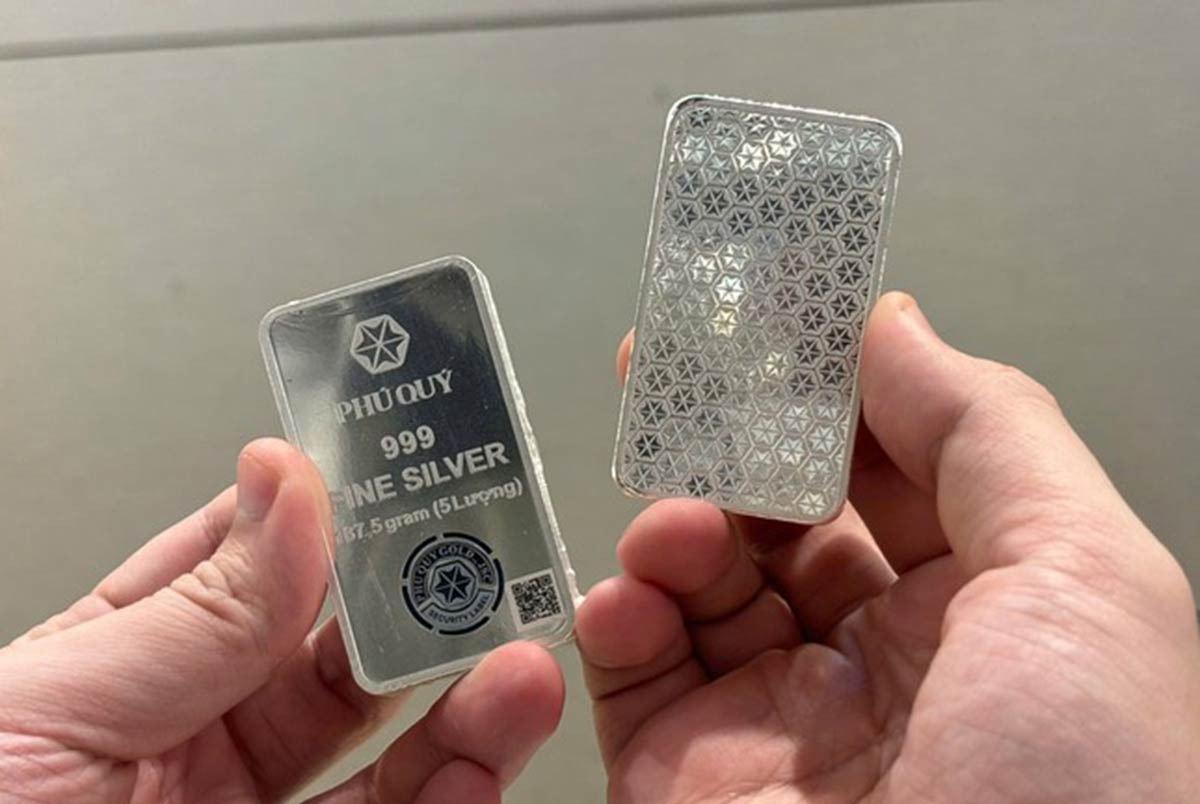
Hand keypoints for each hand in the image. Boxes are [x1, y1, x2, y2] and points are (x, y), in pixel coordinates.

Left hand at [0, 439, 563, 803]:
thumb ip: (194, 612)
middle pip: (334, 660)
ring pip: (383, 753)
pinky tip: (480, 758)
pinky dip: (451, 793)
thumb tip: (286, 482)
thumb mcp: (53, 712)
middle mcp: (193, 749)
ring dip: (462, 703)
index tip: (406, 477)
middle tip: (487, 569)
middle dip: (418, 609)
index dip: (330, 515)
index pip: (248, 566)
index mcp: (118, 675)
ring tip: (514, 666)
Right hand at [578, 292, 1199, 802]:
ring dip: (674, 524)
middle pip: (782, 513)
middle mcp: (882, 660)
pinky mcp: (689, 777)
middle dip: (729, 439)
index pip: (891, 464)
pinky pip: (633, 672)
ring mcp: (777, 720)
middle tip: (675, 370)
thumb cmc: (1081, 792)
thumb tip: (888, 322)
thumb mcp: (1084, 579)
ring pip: (699, 581)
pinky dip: (614, 616)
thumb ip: (984, 429)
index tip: (769, 314)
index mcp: (986, 609)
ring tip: (675, 516)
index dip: (831, 384)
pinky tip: (628, 595)